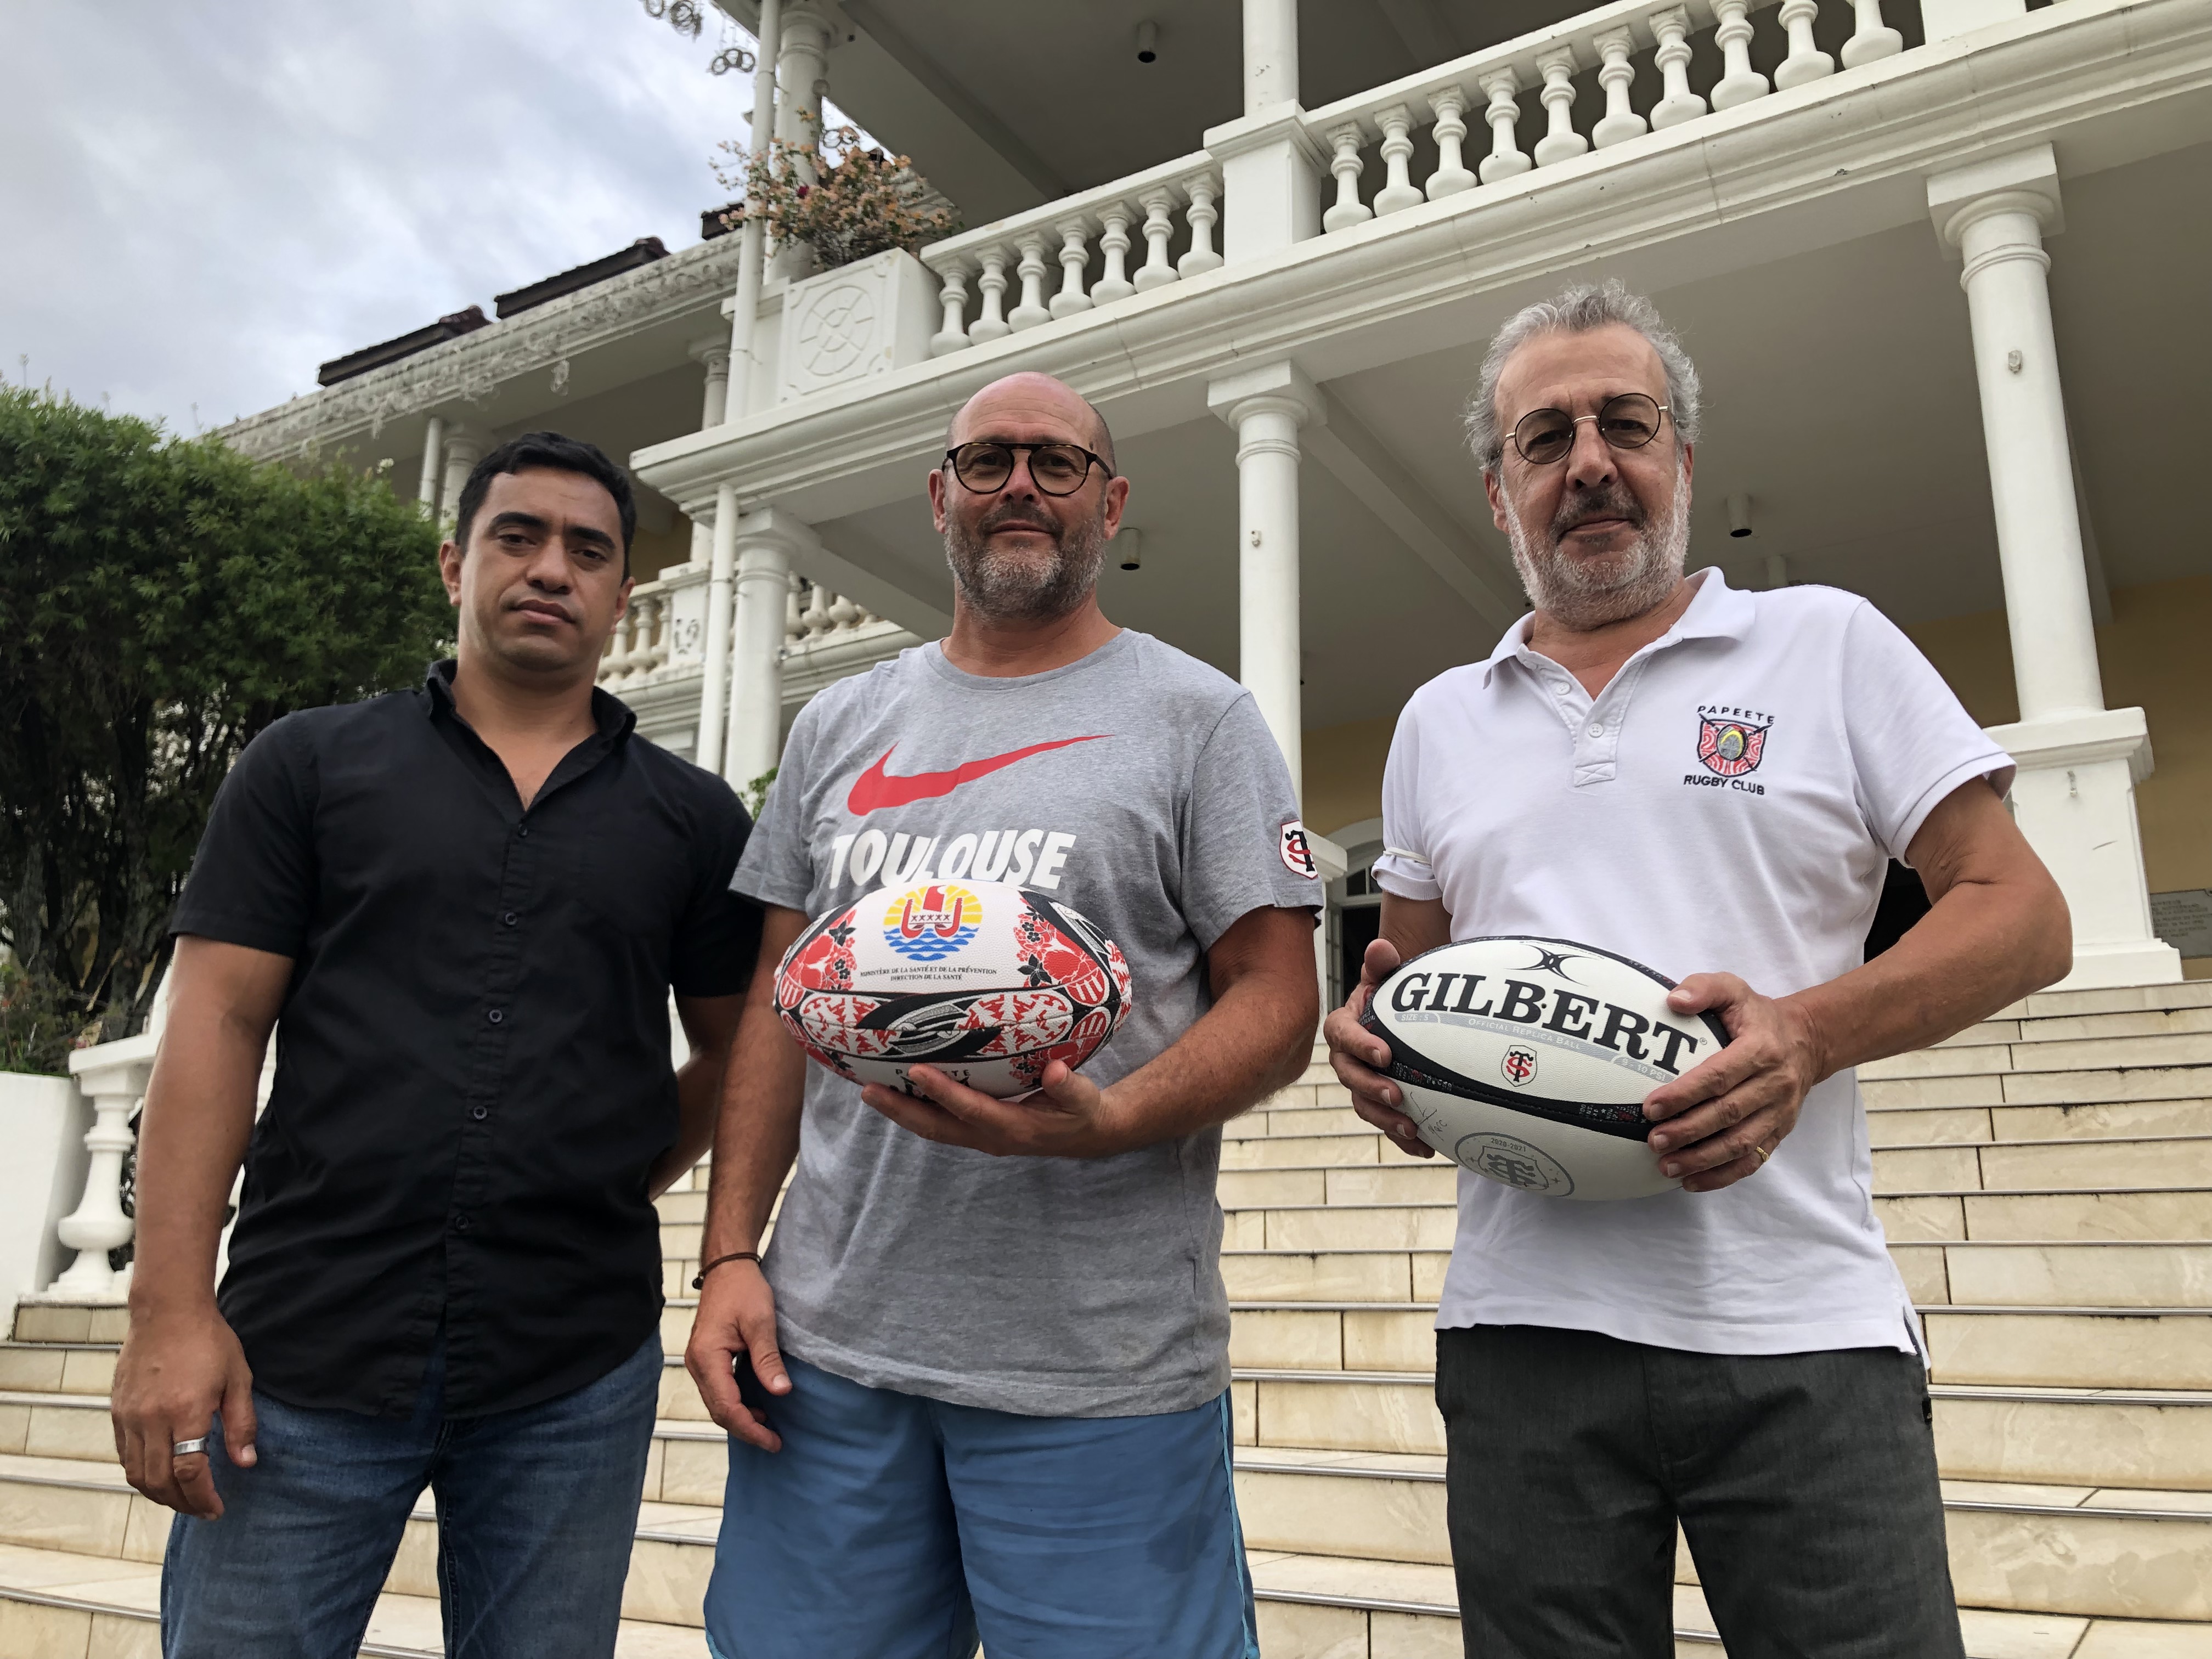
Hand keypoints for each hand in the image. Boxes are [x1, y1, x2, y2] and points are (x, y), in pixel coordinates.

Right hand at [111, 1302, 256, 1519]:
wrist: (167, 1311)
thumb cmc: (208, 1340)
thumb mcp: (237, 1378)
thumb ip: (241, 1423)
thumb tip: (246, 1462)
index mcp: (186, 1412)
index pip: (190, 1473)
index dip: (204, 1498)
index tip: (217, 1508)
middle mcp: (152, 1419)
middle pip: (160, 1481)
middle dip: (182, 1503)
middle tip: (201, 1510)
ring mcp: (130, 1416)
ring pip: (136, 1473)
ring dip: (158, 1494)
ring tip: (181, 1499)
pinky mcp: (117, 1411)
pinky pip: (124, 1455)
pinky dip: (139, 1474)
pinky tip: (158, 1476)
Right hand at [685, 1260, 789, 1451]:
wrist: (728, 1267)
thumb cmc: (743, 1289)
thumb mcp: (761, 1322)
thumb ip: (768, 1359)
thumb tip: (781, 1391)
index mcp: (707, 1358)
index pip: (726, 1407)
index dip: (750, 1428)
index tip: (773, 1441)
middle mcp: (698, 1364)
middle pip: (719, 1410)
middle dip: (746, 1429)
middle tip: (774, 1441)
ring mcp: (700, 1362)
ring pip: (717, 1402)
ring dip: (741, 1418)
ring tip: (769, 1427)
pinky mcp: (707, 1358)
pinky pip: (719, 1390)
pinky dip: (737, 1403)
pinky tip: (757, 1405)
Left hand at [859, 1061, 1129, 1157]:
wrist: (1086, 1136)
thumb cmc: (1083, 1111)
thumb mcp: (1084, 1100)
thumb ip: (1070, 1087)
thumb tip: (1056, 1070)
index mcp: (1013, 1128)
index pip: (970, 1109)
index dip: (943, 1092)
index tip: (916, 1071)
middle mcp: (989, 1137)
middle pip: (936, 1127)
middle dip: (901, 1110)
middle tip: (867, 1090)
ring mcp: (979, 1136)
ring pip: (932, 1127)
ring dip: (900, 1112)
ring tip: (869, 1091)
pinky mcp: (976, 1130)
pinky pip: (939, 1122)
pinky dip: (915, 1109)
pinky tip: (897, 1090)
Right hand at [1324, 937, 1433, 1159]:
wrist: (1401, 1014)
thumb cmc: (1391, 992)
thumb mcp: (1387, 975)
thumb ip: (1382, 963)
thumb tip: (1381, 947)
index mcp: (1344, 1027)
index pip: (1343, 1036)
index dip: (1360, 1046)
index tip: (1385, 1053)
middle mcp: (1347, 1059)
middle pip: (1350, 1078)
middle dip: (1371, 1089)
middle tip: (1397, 1095)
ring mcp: (1362, 1083)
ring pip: (1364, 1106)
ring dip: (1385, 1120)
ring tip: (1411, 1129)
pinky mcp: (1379, 1102)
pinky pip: (1386, 1123)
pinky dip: (1403, 1138)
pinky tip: (1427, 1147)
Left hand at [1643, 973, 1824, 1191]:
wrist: (1807, 1041)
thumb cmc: (1757, 1016)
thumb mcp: (1734, 990)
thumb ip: (1704, 988)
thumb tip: (1673, 1000)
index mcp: (1761, 1049)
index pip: (1719, 1075)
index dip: (1685, 1093)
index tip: (1651, 1106)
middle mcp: (1774, 1084)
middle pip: (1728, 1114)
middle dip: (1688, 1131)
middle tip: (1653, 1141)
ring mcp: (1780, 1112)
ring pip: (1740, 1143)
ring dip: (1702, 1159)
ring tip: (1666, 1166)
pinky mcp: (1780, 1132)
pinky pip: (1753, 1160)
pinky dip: (1723, 1176)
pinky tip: (1691, 1182)